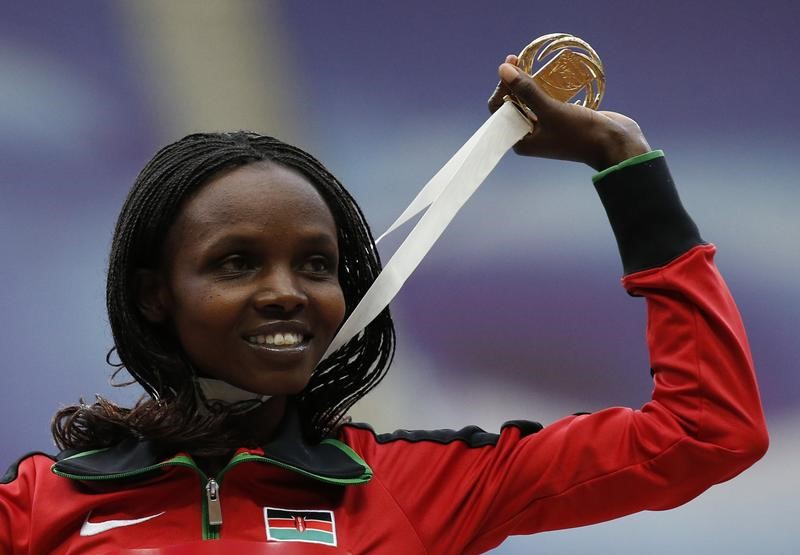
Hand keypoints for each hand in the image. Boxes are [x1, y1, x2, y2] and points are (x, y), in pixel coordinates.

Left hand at [488, 55, 650, 170]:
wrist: (614, 144)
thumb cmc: (580, 133)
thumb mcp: (550, 110)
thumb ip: (526, 91)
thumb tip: (504, 70)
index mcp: (521, 140)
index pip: (499, 111)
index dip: (501, 88)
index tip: (509, 67)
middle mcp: (530, 135)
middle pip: (512, 104)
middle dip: (512, 82)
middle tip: (516, 59)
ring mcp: (545, 127)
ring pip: (528, 100)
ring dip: (527, 82)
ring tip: (527, 62)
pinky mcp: (559, 118)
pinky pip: (544, 99)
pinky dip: (543, 86)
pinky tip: (546, 73)